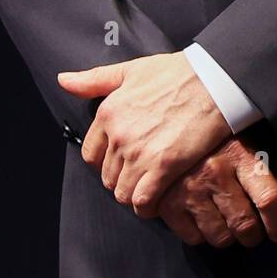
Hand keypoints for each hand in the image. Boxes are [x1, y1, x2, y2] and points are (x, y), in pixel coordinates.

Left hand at [56, 53, 230, 216]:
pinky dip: (147, 207)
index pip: (91, 155)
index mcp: (108, 113)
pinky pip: (142, 201)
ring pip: (122, 193)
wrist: (213, 80)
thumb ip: (94, 80)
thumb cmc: (176, 73)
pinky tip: (158, 200)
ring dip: (134, 194)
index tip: (123, 160)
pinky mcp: (163, 167)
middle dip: (122, 178)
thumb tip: (63, 80)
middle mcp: (119, 135)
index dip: (106, 161)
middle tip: (142, 173)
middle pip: (107, 177)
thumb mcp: (131, 70)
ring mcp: (139, 153)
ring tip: (151, 186)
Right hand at [157, 135, 276, 248]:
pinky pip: (194, 238)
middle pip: (245, 225)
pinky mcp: (167, 204)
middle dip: (253, 234)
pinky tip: (202, 215)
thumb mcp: (246, 139)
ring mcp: (189, 190)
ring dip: (227, 235)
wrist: (166, 124)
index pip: (268, 198)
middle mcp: (214, 172)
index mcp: (239, 153)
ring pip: (221, 237)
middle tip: (251, 229)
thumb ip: (270, 165)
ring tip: (225, 219)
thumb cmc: (214, 136)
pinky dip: (201, 233)